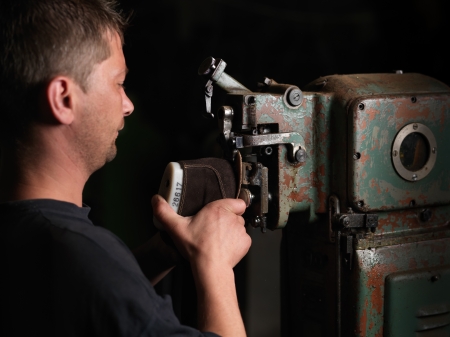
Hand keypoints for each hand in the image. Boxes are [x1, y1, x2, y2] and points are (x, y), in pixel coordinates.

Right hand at [152, 194, 249, 335]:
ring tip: (218, 241)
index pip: (236, 201)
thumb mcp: (176, 227)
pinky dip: (237, 244)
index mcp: (218, 208)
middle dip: (227, 221)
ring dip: (232, 232)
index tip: (220, 213)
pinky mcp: (246, 243)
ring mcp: (241, 230)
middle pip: (235, 215)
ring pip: (239, 227)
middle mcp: (233, 217)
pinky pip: (243, 240)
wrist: (210, 268)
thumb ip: (164, 212)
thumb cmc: (196, 247)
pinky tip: (225, 249)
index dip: (230, 207)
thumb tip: (155, 199)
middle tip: (214, 230)